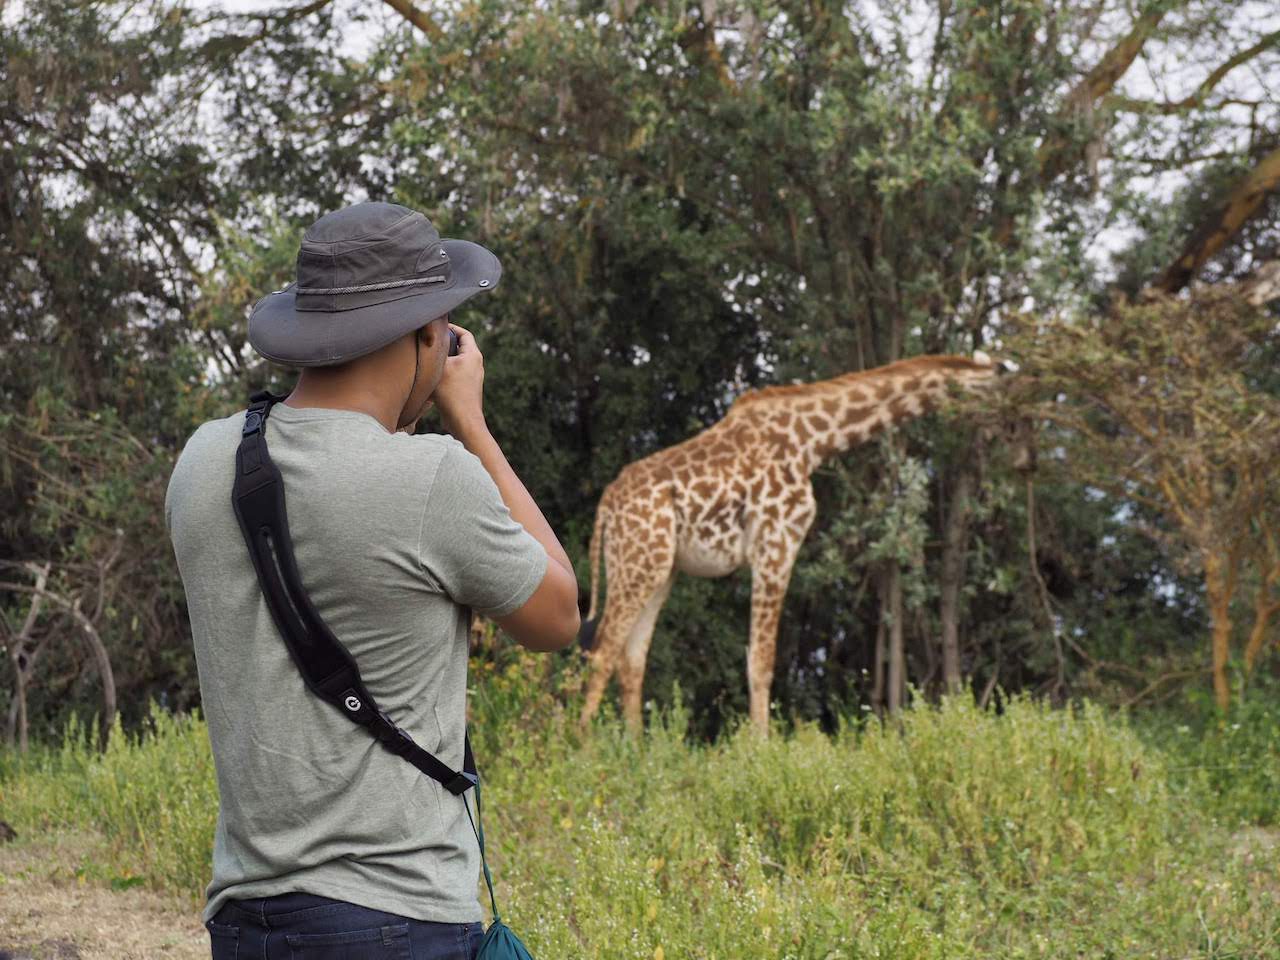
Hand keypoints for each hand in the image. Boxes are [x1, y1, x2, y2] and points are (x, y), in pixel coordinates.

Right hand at [432, 321, 486, 436]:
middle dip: (444, 345)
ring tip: (428, 361)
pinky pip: (455, 376)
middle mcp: (476, 365)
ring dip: (443, 361)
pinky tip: (431, 380)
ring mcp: (473, 378)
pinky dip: (444, 375)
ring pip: (456, 363)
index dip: (451, 327)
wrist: (463, 422)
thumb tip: (425, 340)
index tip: (438, 326)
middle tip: (429, 343)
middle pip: (460, 347)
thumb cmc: (452, 394)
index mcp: (473, 355)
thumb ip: (433, 352)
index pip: (464, 333)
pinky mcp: (467, 389)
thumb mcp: (439, 368)